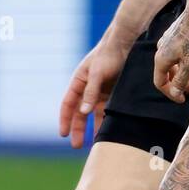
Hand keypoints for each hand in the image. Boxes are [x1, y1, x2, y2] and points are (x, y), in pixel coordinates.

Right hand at [59, 31, 129, 148]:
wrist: (126, 44)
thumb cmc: (107, 55)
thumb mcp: (97, 74)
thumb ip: (91, 92)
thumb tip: (83, 111)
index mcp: (78, 82)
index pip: (68, 104)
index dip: (65, 119)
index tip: (63, 134)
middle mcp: (87, 88)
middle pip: (80, 112)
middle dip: (78, 129)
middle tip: (76, 145)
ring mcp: (100, 91)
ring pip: (95, 113)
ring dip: (95, 127)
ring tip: (97, 143)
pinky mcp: (113, 92)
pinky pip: (108, 109)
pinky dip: (108, 119)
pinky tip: (111, 130)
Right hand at [153, 8, 188, 102]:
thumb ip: (181, 81)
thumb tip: (174, 94)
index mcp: (161, 60)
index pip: (160, 83)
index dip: (171, 93)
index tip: (183, 99)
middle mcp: (161, 51)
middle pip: (168, 74)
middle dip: (182, 85)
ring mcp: (167, 43)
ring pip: (173, 64)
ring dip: (184, 74)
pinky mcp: (175, 36)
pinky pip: (177, 55)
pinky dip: (185, 63)